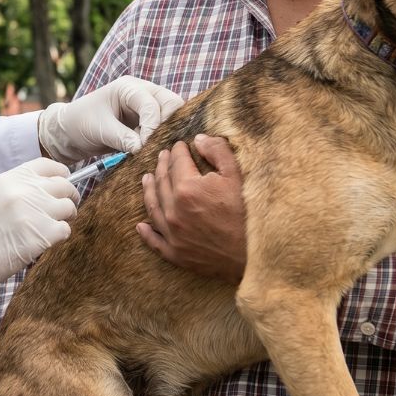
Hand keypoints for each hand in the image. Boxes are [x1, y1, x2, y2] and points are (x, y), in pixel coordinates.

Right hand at [0, 158, 77, 307]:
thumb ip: (18, 188)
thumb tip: (45, 189)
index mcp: (11, 178)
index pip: (50, 166)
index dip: (61, 176)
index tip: (61, 187)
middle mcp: (25, 190)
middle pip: (65, 186)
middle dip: (68, 198)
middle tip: (64, 210)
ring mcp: (35, 211)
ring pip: (68, 208)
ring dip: (64, 218)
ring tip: (51, 228)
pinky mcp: (41, 235)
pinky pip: (64, 230)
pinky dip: (58, 236)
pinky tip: (44, 242)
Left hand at [38, 75, 183, 164]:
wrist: (71, 131)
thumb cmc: (81, 123)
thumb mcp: (100, 130)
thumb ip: (122, 138)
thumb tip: (143, 149)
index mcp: (128, 88)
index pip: (151, 103)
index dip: (152, 125)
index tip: (145, 146)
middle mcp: (142, 92)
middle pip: (171, 102)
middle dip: (167, 124)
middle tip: (156, 145)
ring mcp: (146, 106)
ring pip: (172, 114)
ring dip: (167, 131)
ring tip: (154, 148)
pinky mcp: (147, 121)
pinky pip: (165, 126)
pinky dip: (162, 137)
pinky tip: (152, 150)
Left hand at [137, 135, 246, 282]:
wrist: (255, 256)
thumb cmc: (248, 214)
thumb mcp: (237, 175)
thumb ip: (217, 151)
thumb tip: (199, 139)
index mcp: (187, 188)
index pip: (178, 163)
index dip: (179, 151)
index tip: (180, 145)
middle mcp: (174, 210)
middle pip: (162, 182)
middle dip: (162, 165)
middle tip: (163, 156)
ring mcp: (172, 234)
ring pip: (153, 207)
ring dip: (148, 190)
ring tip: (147, 179)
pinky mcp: (176, 254)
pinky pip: (155, 241)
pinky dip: (146, 233)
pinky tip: (141, 226)